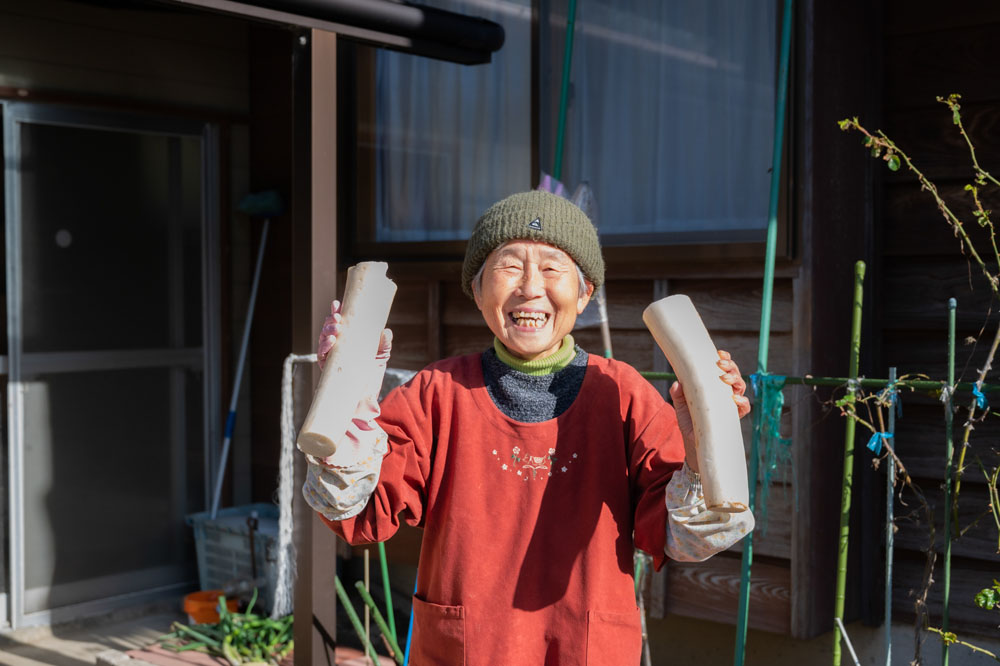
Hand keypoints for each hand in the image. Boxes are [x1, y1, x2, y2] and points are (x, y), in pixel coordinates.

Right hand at [317, 300, 392, 370]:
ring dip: (328, 330)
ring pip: (323, 338)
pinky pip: (321, 354)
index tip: (337, 304)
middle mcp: (337, 344)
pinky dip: (324, 346)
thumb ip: (384, 343)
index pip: (339, 321)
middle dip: (331, 320)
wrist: (368, 390)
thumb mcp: (382, 353)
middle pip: (329, 327)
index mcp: (347, 336)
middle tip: (338, 317)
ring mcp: (331, 355)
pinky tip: (331, 340)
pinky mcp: (327, 367)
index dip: (336, 311)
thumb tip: (386, 331)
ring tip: (336, 328)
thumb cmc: (372, 369)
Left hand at [669, 350, 749, 471]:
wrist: (693, 446)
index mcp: (714, 388)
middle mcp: (725, 395)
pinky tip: (733, 398)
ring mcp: (730, 406)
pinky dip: (741, 401)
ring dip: (735, 380)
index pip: (724, 370)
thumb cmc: (689, 423)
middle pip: (735, 376)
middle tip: (720, 364)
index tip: (719, 353)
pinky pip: (744, 408)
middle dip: (731, 367)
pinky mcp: (733, 418)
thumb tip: (676, 383)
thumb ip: (678, 395)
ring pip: (741, 388)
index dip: (726, 360)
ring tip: (724, 378)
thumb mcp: (681, 407)